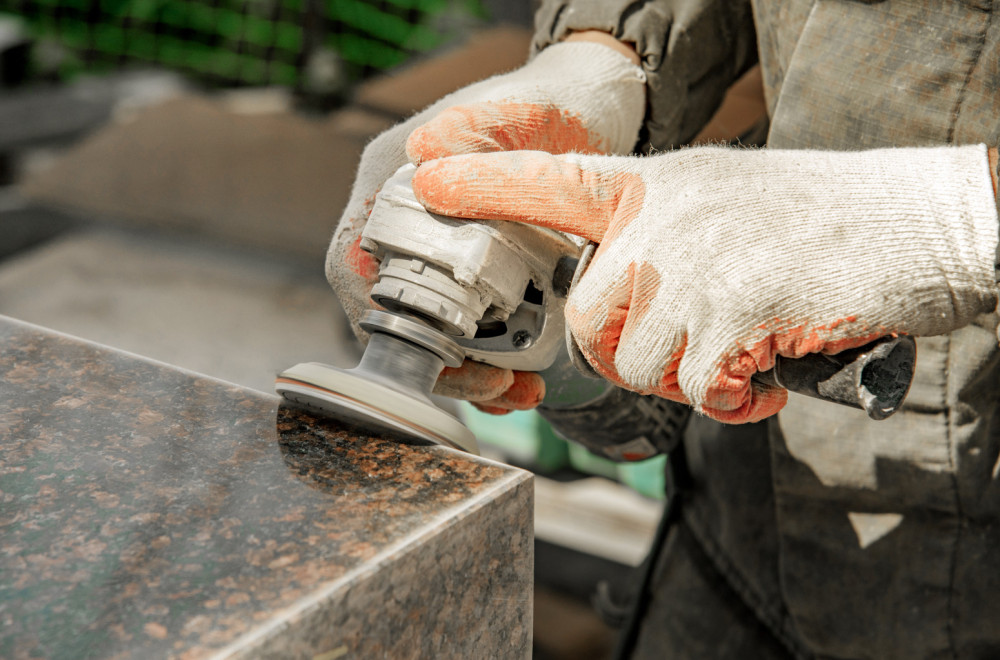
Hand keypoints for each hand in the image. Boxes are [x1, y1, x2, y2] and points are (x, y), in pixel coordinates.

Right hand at [325, 40, 644, 411]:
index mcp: (392, 176)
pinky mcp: (468, 268)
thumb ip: (477, 128)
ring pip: (426, 327)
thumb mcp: (524, 109)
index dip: (387, 316)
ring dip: (463, 372)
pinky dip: (486, 361)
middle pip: (390, 309)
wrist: (592, 109)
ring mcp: (434, 245)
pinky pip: (461, 326)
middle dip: (436, 362)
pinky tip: (520, 382)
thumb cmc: (556, 102)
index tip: (440, 351)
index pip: (357, 259)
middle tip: (495, 387)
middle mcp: (401, 217)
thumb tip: (421, 160)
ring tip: (516, 393)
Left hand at [411, 145, 999, 422]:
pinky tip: (769, 374)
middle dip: (631, 358)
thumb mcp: (726, 203)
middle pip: (589, 322)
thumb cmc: (823, 221)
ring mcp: (697, 263)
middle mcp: (664, 221)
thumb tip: (625, 310)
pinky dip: (734, 399)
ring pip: (640, 363)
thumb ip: (665, 244)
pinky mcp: (734, 310)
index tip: (426, 178)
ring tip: (743, 356)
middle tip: (691, 355)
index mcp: (658, 189)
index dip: (485, 182)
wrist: (916, 220)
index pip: (555, 179)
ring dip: (690, 379)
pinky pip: (697, 388)